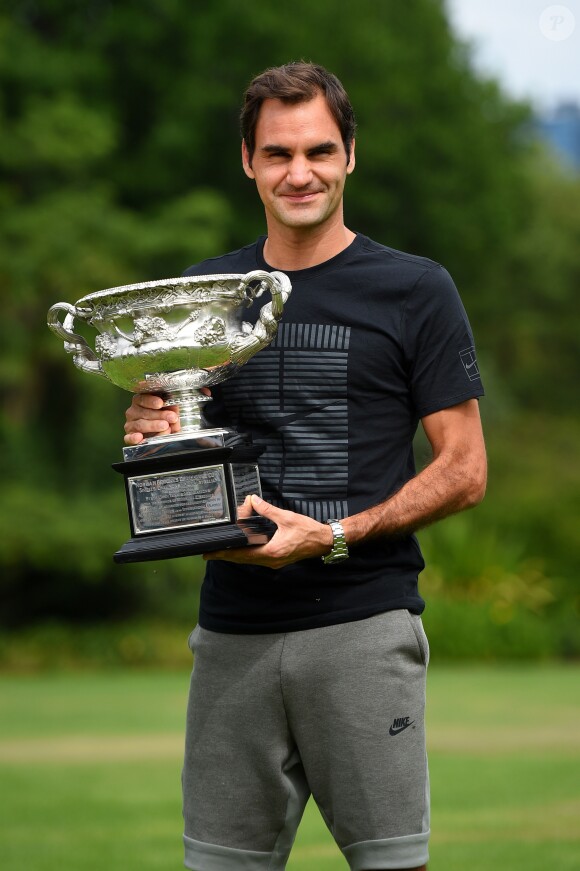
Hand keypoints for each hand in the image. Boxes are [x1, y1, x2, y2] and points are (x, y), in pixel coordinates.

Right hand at [124, 394, 179, 444]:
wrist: (162, 438)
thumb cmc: (166, 421)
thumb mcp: (171, 415)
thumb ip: (173, 412)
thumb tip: (175, 410)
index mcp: (141, 402)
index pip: (143, 399)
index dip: (151, 401)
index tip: (160, 403)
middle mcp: (133, 412)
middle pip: (144, 412)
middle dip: (159, 415)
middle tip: (172, 417)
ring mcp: (130, 425)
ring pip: (139, 424)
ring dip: (153, 425)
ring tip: (165, 426)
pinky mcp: (129, 437)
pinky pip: (129, 438)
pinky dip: (134, 438)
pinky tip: (140, 437)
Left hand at [203, 495, 333, 568]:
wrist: (324, 541)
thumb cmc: (308, 531)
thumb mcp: (286, 517)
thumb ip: (267, 510)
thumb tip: (253, 501)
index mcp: (271, 551)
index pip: (242, 554)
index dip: (225, 554)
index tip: (211, 554)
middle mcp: (271, 560)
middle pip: (242, 560)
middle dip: (226, 557)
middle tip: (209, 554)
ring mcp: (274, 562)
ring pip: (249, 561)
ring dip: (235, 557)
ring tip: (221, 552)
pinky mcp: (277, 560)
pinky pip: (257, 559)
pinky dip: (246, 555)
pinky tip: (241, 550)